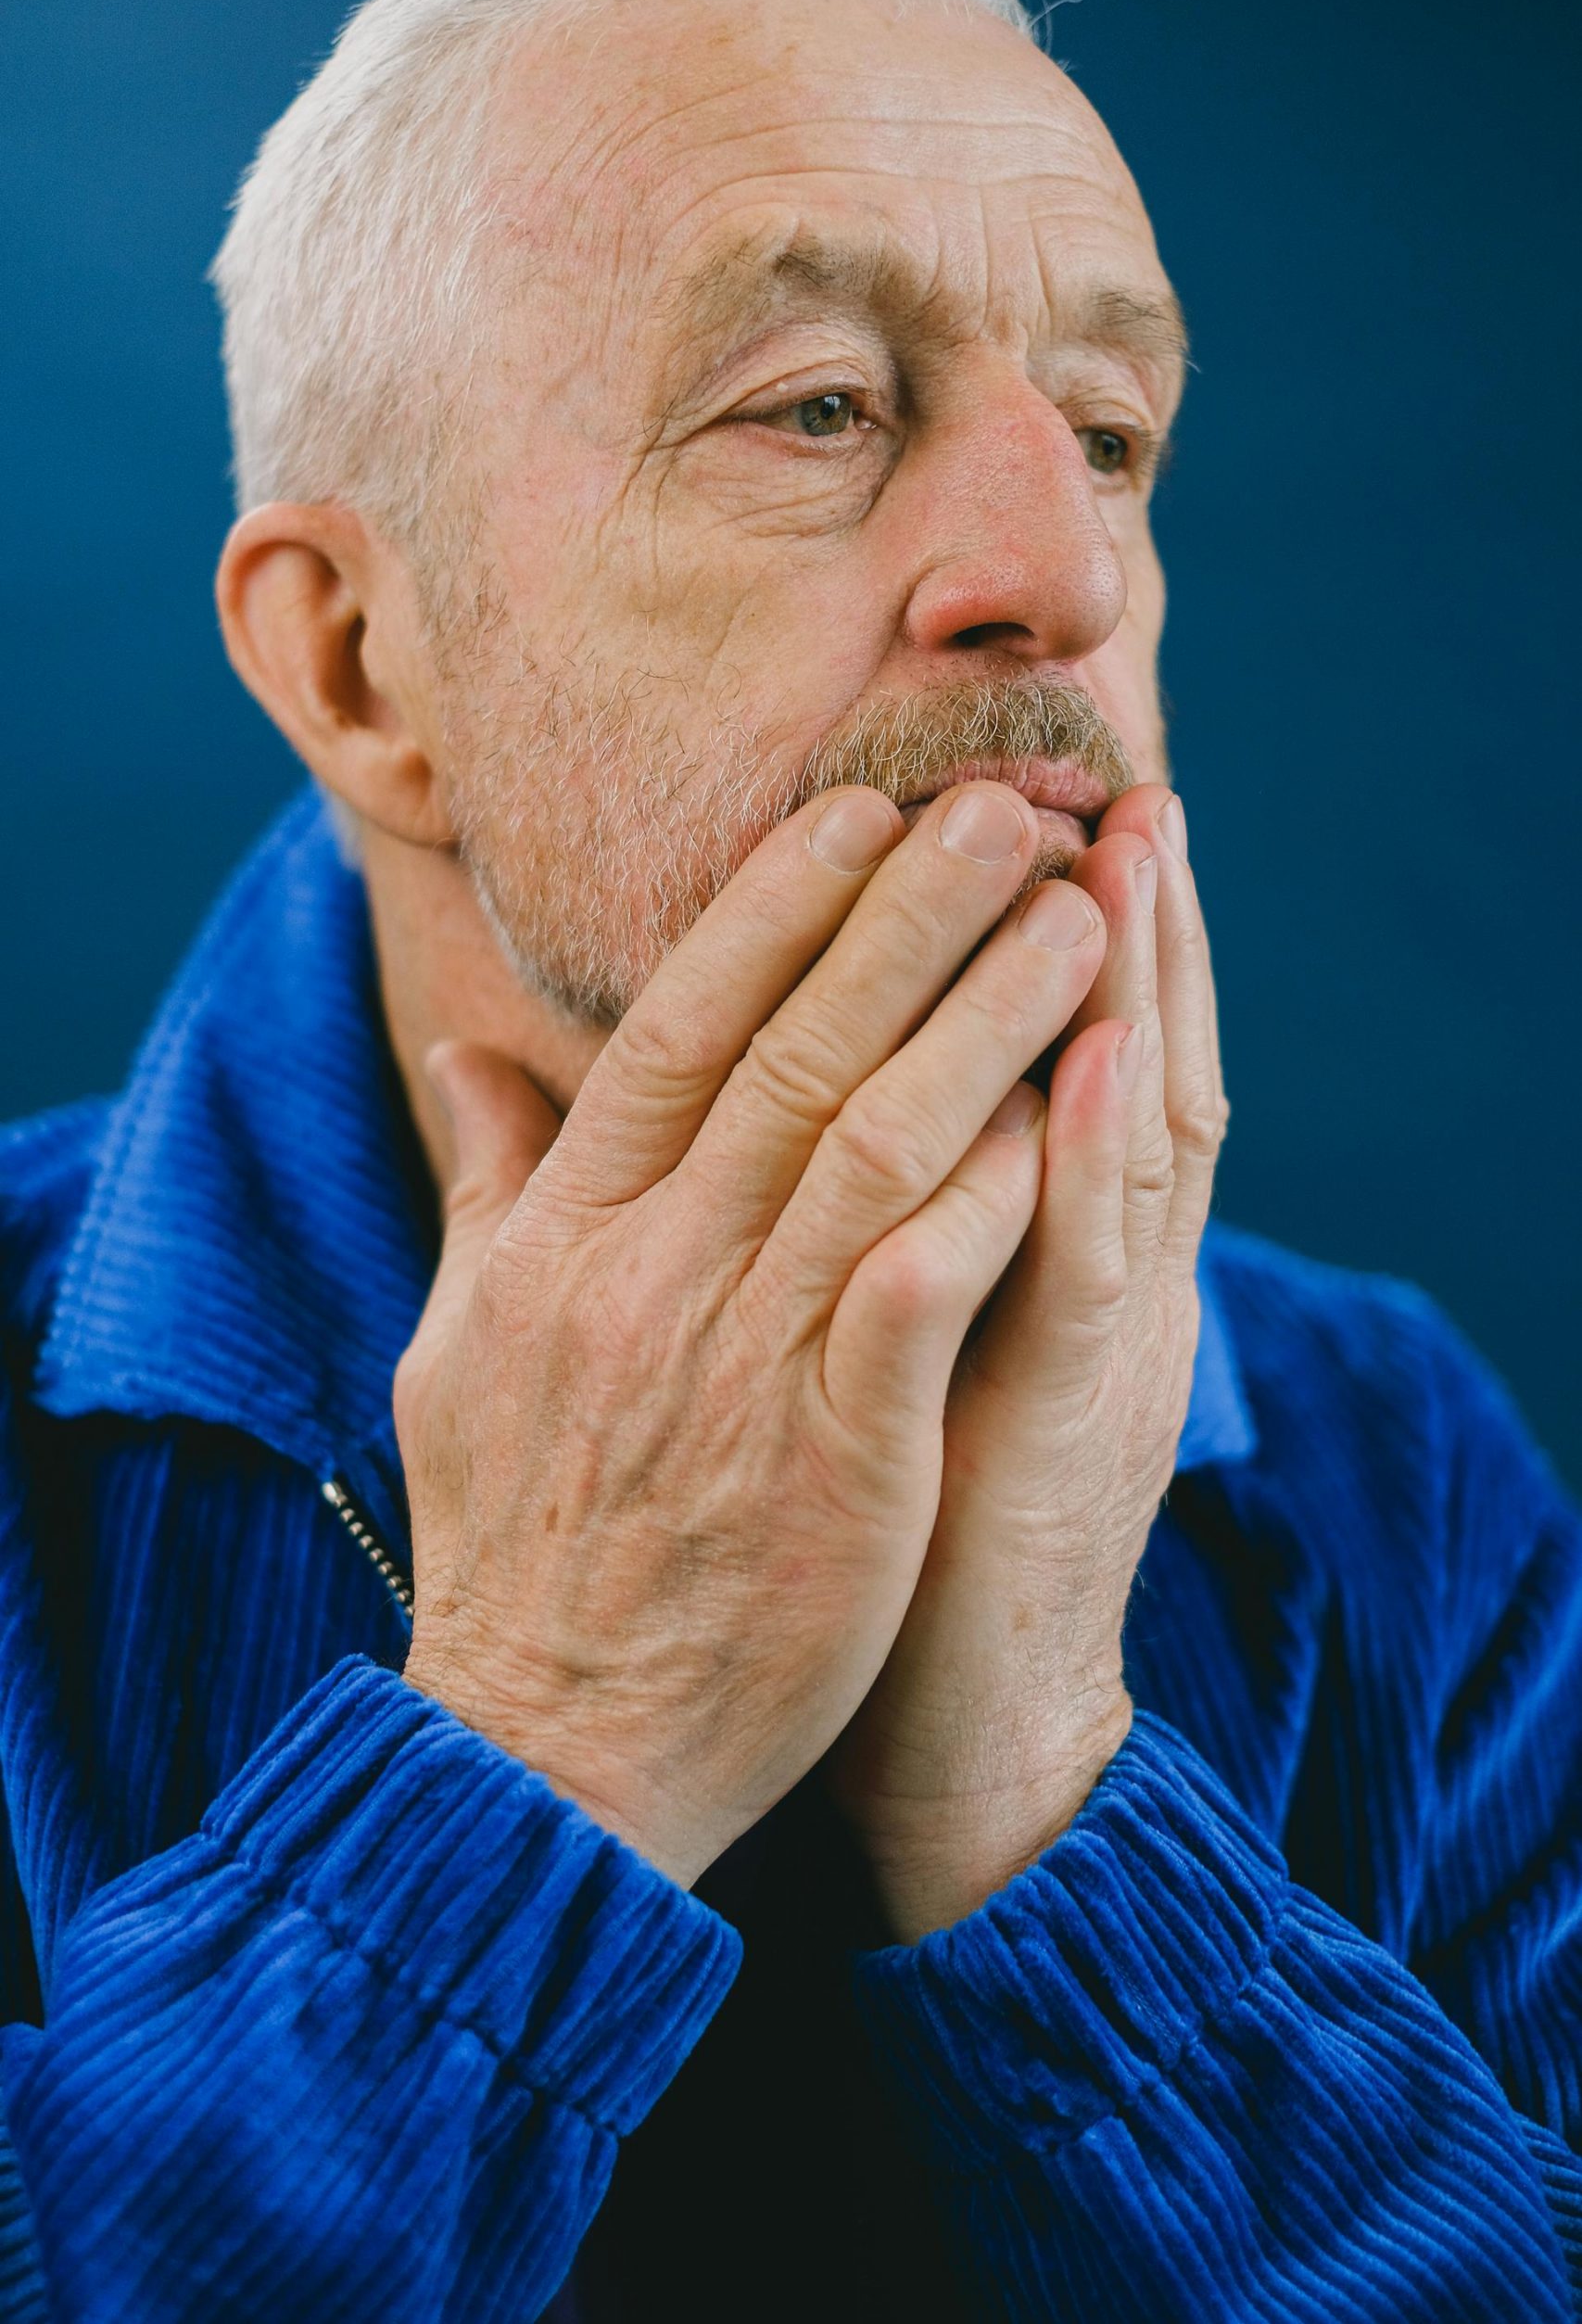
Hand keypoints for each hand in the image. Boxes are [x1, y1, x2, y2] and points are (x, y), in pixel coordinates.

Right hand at [397, 780, 1111, 1888]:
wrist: (548, 1751)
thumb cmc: (513, 1544)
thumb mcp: (460, 1346)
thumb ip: (490, 1186)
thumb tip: (464, 1053)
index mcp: (566, 1238)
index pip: (677, 1030)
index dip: (773, 910)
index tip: (857, 812)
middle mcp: (651, 1274)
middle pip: (795, 1051)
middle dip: (910, 913)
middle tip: (1008, 804)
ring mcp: (742, 1364)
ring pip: (876, 1142)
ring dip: (985, 1017)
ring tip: (1077, 919)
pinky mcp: (834, 1460)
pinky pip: (923, 1288)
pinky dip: (995, 1193)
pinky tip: (1070, 1112)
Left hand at [829, 787, 1227, 1938]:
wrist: (953, 1727)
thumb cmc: (879, 1526)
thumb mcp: (862, 1353)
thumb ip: (830, 1231)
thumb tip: (747, 1130)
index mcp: (1024, 1251)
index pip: (1046, 1066)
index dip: (1035, 947)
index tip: (1007, 820)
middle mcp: (1083, 1278)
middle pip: (1114, 1068)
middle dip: (1115, 926)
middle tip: (1107, 784)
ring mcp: (1091, 1346)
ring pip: (1129, 1141)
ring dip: (1135, 994)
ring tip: (1128, 852)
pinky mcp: (1065, 1422)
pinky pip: (1085, 1274)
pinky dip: (1095, 1159)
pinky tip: (1088, 1058)